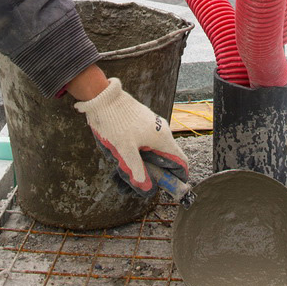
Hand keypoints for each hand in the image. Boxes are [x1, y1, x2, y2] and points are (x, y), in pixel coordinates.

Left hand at [73, 78, 187, 195]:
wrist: (105, 98)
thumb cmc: (116, 123)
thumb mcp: (125, 149)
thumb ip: (136, 167)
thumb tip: (145, 186)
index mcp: (162, 137)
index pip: (181, 160)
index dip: (178, 176)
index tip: (170, 187)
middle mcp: (162, 130)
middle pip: (166, 157)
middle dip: (156, 171)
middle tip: (141, 182)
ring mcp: (153, 125)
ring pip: (155, 148)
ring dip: (146, 161)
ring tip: (127, 170)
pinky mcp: (144, 121)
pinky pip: (146, 140)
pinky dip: (140, 151)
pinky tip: (124, 156)